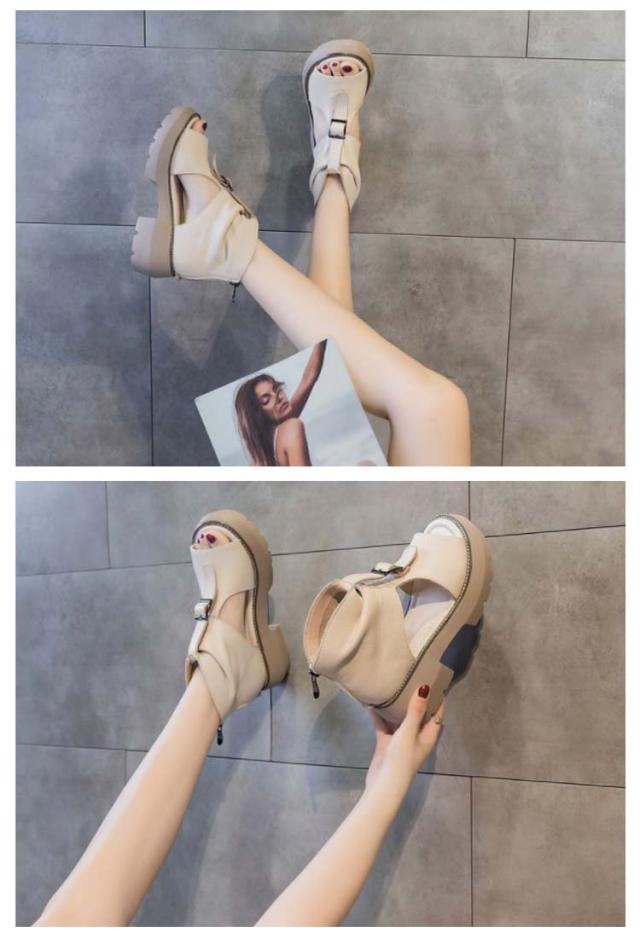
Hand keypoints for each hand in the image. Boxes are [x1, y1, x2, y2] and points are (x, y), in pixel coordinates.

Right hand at [365, 685, 444, 800]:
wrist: (384, 783)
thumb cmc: (402, 758)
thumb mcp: (409, 731)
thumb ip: (416, 710)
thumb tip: (426, 687)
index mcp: (428, 735)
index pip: (437, 712)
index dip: (437, 697)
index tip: (433, 678)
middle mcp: (417, 736)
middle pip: (418, 714)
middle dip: (415, 698)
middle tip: (409, 677)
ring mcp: (402, 741)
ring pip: (400, 719)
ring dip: (395, 707)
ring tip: (391, 687)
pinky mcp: (388, 744)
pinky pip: (385, 726)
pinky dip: (380, 717)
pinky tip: (372, 705)